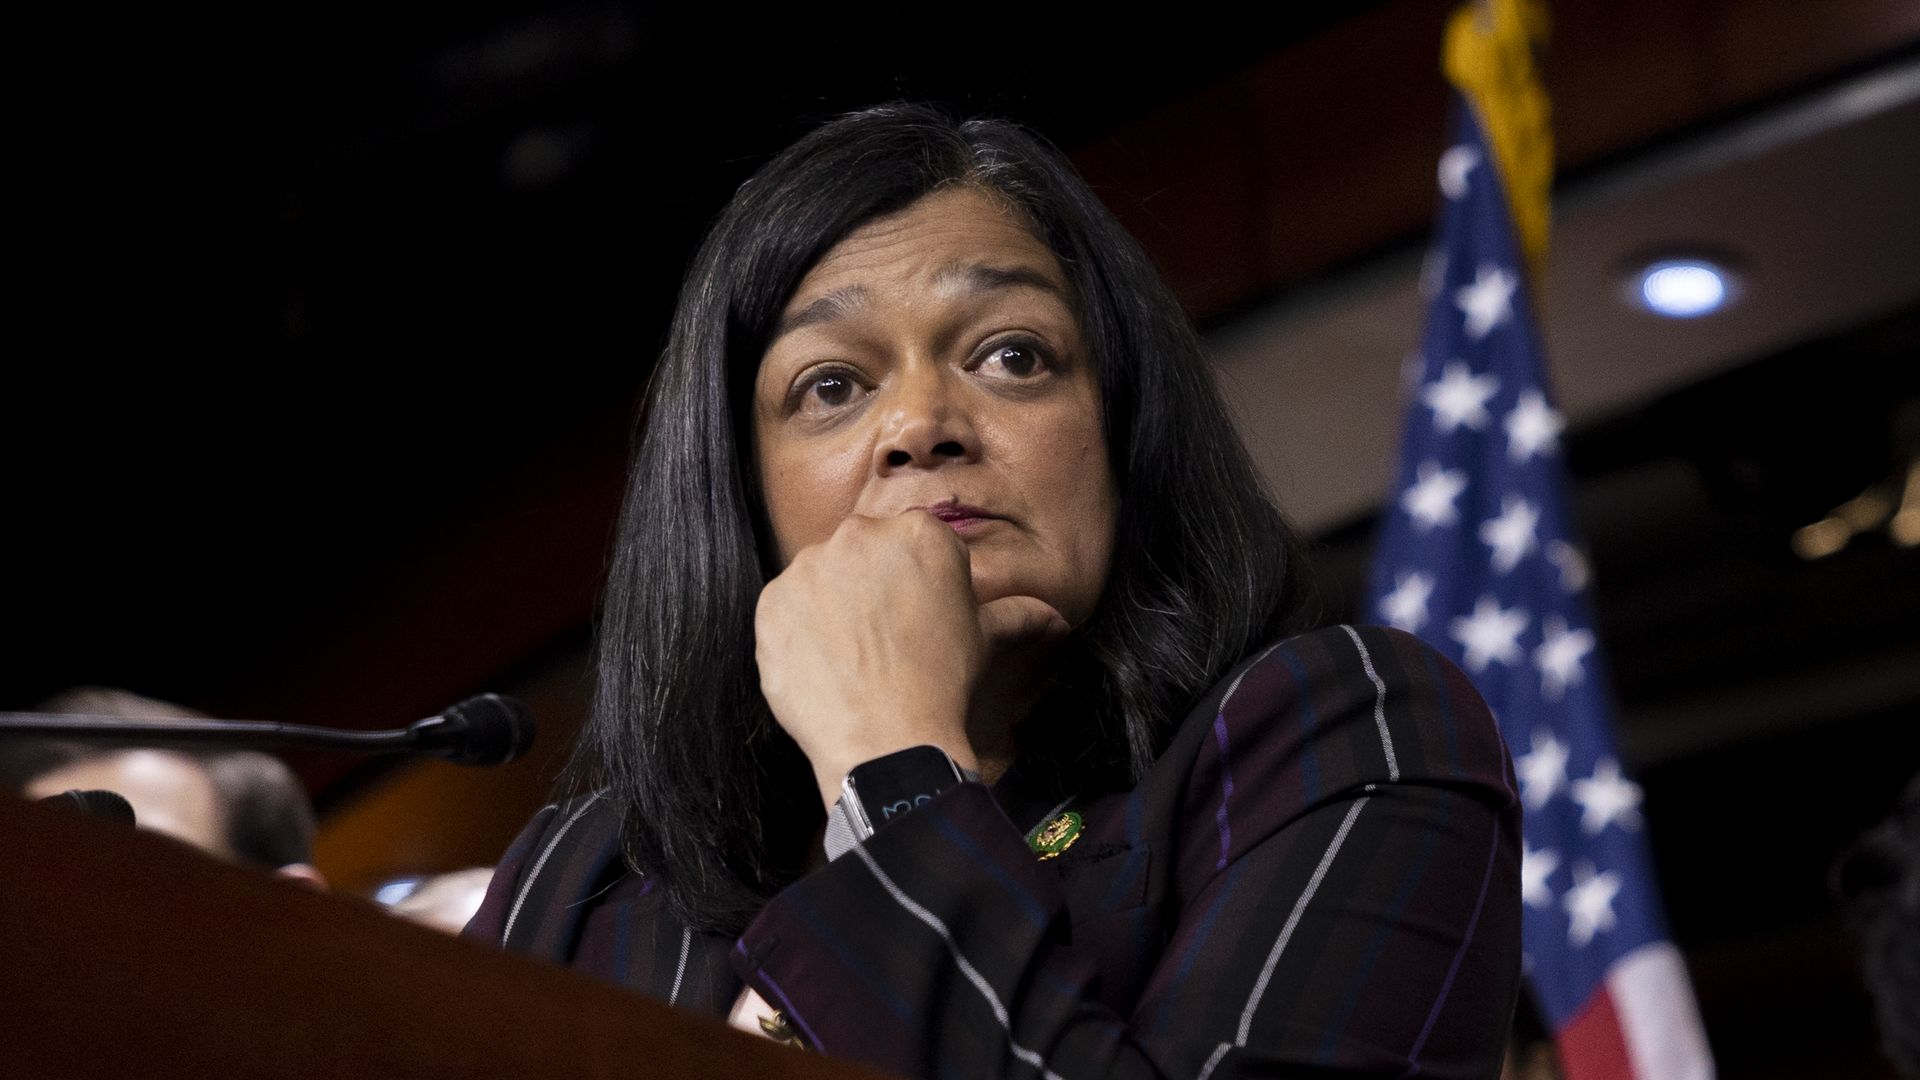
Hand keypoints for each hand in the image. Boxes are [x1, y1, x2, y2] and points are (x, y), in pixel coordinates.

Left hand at [754, 511, 1069, 807]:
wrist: (887, 739)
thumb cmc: (942, 684)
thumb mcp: (986, 641)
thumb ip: (1019, 615)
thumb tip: (1057, 619)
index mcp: (920, 532)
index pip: (911, 544)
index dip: (915, 584)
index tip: (916, 621)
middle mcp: (861, 534)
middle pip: (862, 553)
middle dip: (870, 588)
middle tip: (883, 641)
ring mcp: (809, 566)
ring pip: (820, 578)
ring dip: (831, 608)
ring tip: (853, 658)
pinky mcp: (772, 601)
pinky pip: (784, 610)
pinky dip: (798, 634)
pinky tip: (823, 667)